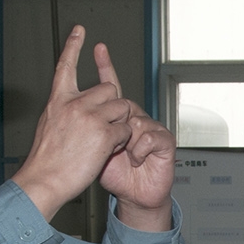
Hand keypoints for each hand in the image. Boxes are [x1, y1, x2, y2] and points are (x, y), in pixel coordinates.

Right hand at [11, 27, 133, 220]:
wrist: (45, 179)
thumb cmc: (46, 160)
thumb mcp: (50, 126)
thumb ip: (64, 112)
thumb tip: (75, 107)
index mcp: (58, 100)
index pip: (66, 66)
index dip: (74, 47)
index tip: (81, 30)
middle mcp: (73, 103)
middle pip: (109, 88)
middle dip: (113, 105)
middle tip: (104, 125)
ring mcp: (89, 116)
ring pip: (122, 106)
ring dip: (120, 122)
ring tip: (104, 140)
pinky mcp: (104, 132)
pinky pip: (126, 129)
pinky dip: (122, 140)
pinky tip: (107, 149)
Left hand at [95, 50, 174, 230]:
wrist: (134, 196)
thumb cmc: (114, 174)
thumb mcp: (92, 147)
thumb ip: (88, 128)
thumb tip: (78, 109)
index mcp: (116, 117)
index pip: (110, 85)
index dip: (105, 65)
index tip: (97, 46)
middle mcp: (135, 118)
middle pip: (124, 104)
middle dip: (117, 122)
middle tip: (113, 144)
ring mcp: (151, 128)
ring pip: (136, 121)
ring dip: (127, 142)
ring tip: (125, 157)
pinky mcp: (165, 140)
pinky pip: (150, 136)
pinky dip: (140, 149)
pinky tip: (136, 159)